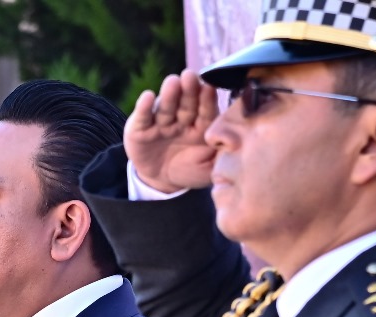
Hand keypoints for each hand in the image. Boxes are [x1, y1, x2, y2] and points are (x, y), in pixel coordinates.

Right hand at [125, 70, 218, 192]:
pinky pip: (142, 117)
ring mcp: (160, 123)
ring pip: (166, 107)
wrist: (161, 181)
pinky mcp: (139, 129)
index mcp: (201, 125)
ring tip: (172, 82)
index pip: (206, 110)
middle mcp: (182, 119)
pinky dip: (144, 107)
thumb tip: (235, 144)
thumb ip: (221, 156)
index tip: (209, 88)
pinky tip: (148, 97)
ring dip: (169, 94)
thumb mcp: (210, 169)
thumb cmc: (190, 171)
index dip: (207, 99)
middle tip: (190, 76)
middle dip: (189, 90)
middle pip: (186, 103)